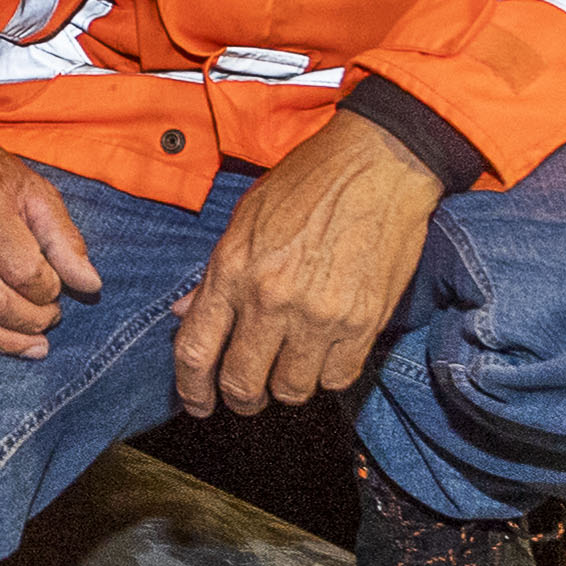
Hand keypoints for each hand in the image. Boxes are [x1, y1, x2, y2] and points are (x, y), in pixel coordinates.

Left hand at [174, 116, 439, 415]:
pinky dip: (328, 374)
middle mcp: (270, 298)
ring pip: (291, 389)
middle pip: (242, 383)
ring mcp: (318, 315)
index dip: (191, 389)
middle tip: (247, 396)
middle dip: (240, 399)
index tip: (199, 402)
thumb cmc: (309, 181)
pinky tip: (325, 354)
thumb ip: (214, 273)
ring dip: (286, 386)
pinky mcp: (363, 323)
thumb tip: (186, 314)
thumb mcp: (246, 217)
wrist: (379, 163)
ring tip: (291, 367)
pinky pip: (337, 378)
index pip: (195, 350)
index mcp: (232, 269)